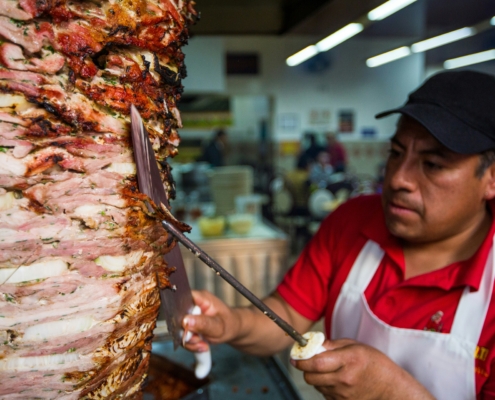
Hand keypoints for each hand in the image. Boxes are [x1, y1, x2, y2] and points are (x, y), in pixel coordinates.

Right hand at [182, 290, 238, 352]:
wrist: (232, 330)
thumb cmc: (230, 324)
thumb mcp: (219, 326)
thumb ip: (203, 323)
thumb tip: (185, 321)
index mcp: (201, 298)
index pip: (182, 299)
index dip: (179, 313)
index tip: (186, 327)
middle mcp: (193, 305)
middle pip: (177, 317)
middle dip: (186, 333)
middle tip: (198, 340)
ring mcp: (190, 315)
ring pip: (179, 330)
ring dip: (189, 341)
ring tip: (202, 344)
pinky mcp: (188, 325)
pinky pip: (182, 336)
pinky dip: (191, 344)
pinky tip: (201, 345)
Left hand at [292, 338, 433, 399]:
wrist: (390, 387)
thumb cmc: (374, 363)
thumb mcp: (355, 346)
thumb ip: (332, 345)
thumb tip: (313, 345)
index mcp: (348, 360)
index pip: (316, 363)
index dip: (301, 359)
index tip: (295, 356)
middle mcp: (344, 379)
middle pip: (311, 377)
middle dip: (305, 369)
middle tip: (307, 362)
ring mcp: (343, 394)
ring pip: (316, 385)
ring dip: (315, 377)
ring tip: (327, 370)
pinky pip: (324, 394)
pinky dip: (324, 386)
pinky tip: (334, 380)